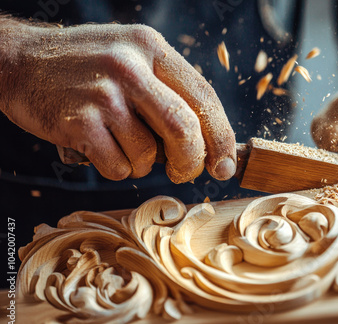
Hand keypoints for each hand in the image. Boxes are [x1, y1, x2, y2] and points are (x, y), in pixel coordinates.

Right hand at [0, 21, 235, 181]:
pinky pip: (119, 166)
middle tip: (185, 172)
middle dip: (191, 161)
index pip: (204, 96)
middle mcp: (130, 66)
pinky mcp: (79, 121)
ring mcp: (102, 93)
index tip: (226, 165)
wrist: (21, 62)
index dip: (221, 136)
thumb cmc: (86, 68)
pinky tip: (102, 149)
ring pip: (148, 154)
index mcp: (151, 47)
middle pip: (184, 128)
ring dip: (143, 164)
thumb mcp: (132, 59)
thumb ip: (168, 92)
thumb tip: (207, 143)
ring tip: (124, 146)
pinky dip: (118, 169)